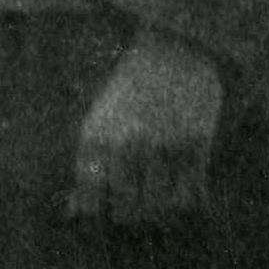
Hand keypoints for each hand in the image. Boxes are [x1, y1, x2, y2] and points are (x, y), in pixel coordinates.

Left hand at [65, 28, 225, 222]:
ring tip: (163, 204)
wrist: (173, 50)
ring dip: (161, 214)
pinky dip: (188, 203)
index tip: (109, 211)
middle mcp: (126, 143)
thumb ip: (88, 168)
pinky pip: (191, 196)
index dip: (100, 217)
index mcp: (96, 138)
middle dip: (132, 217)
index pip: (91, 204)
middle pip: (126, 213)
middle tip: (140, 209)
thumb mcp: (98, 123)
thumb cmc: (129, 93)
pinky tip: (185, 191)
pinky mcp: (196, 144)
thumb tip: (73, 216)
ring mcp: (162, 144)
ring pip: (160, 210)